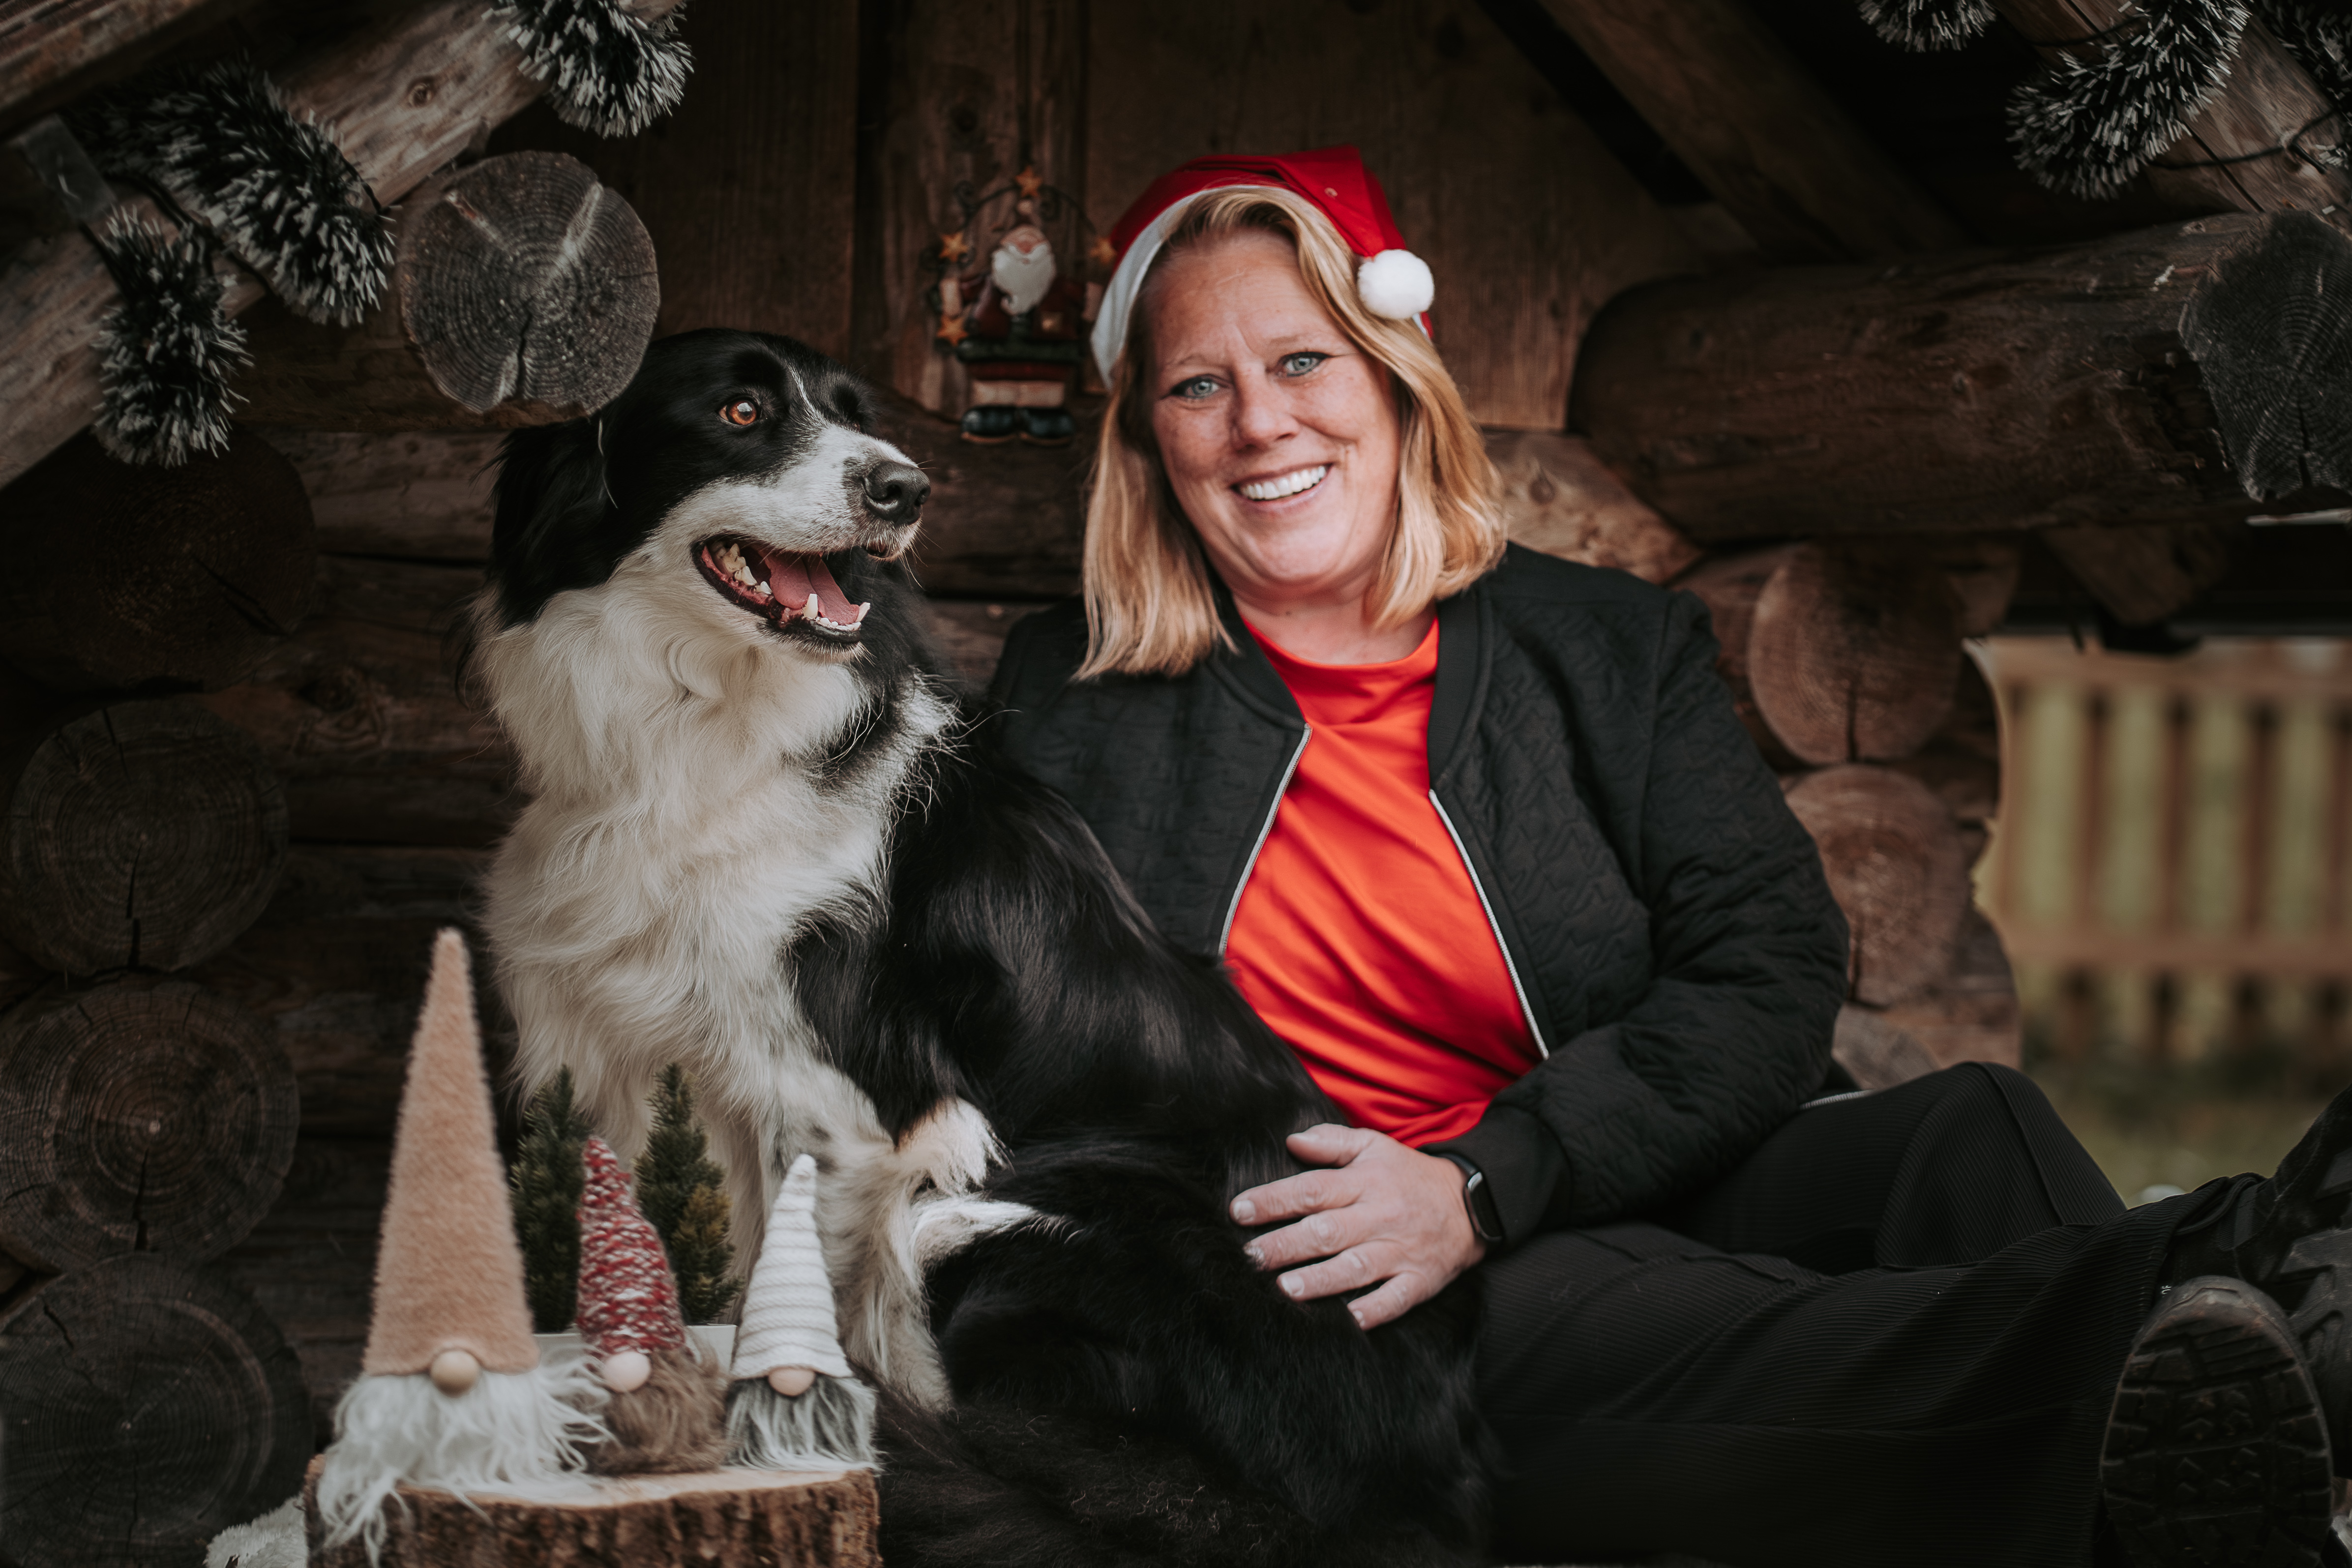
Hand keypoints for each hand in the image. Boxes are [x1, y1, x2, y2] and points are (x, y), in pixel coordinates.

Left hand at [1229, 1124, 1486, 1328]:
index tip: (1239, 1211)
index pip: (1312, 1190)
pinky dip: (1373, 1310)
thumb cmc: (1410, 1175)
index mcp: (1366, 1182)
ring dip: (1321, 1279)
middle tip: (1250, 1255)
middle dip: (1286, 1245)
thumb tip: (1291, 1141)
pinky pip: (1396, 1299)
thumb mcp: (1375, 1146)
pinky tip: (1347, 1320)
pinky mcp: (1420, 1281)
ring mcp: (1401, 1251)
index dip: (1273, 1200)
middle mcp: (1380, 1216)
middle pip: (1327, 1231)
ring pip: (1356, 1267)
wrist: (1472, 1204)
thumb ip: (1332, 1142)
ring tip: (1285, 1288)